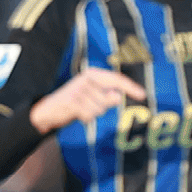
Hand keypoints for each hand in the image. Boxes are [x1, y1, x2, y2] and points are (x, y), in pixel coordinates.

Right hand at [30, 67, 145, 133]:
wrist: (48, 110)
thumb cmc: (76, 102)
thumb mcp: (94, 97)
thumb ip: (108, 97)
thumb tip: (117, 97)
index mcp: (93, 74)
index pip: (117, 79)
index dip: (131, 87)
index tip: (143, 95)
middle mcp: (86, 78)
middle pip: (110, 98)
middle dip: (103, 107)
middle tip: (89, 105)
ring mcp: (78, 89)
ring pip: (100, 109)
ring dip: (92, 113)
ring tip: (81, 109)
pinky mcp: (71, 101)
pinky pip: (89, 115)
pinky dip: (85, 118)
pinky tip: (76, 114)